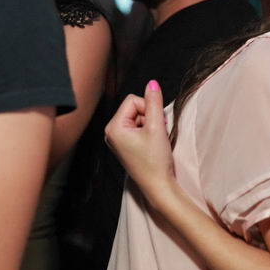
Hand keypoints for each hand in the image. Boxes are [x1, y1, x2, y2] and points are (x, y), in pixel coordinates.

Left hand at [105, 80, 174, 203]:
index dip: (148, 108)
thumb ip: (154, 102)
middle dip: (149, 116)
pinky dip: (148, 130)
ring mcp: (117, 139)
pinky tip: (152, 143)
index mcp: (113, 127)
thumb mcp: (156, 127)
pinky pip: (137, 126)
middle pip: (134, 107)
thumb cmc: (155, 160)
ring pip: (138, 116)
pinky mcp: (124, 144)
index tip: (155, 124)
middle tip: (156, 132)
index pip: (133, 100)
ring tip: (155, 139)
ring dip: (150, 123)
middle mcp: (111, 132)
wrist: (158, 186)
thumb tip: (152, 83)